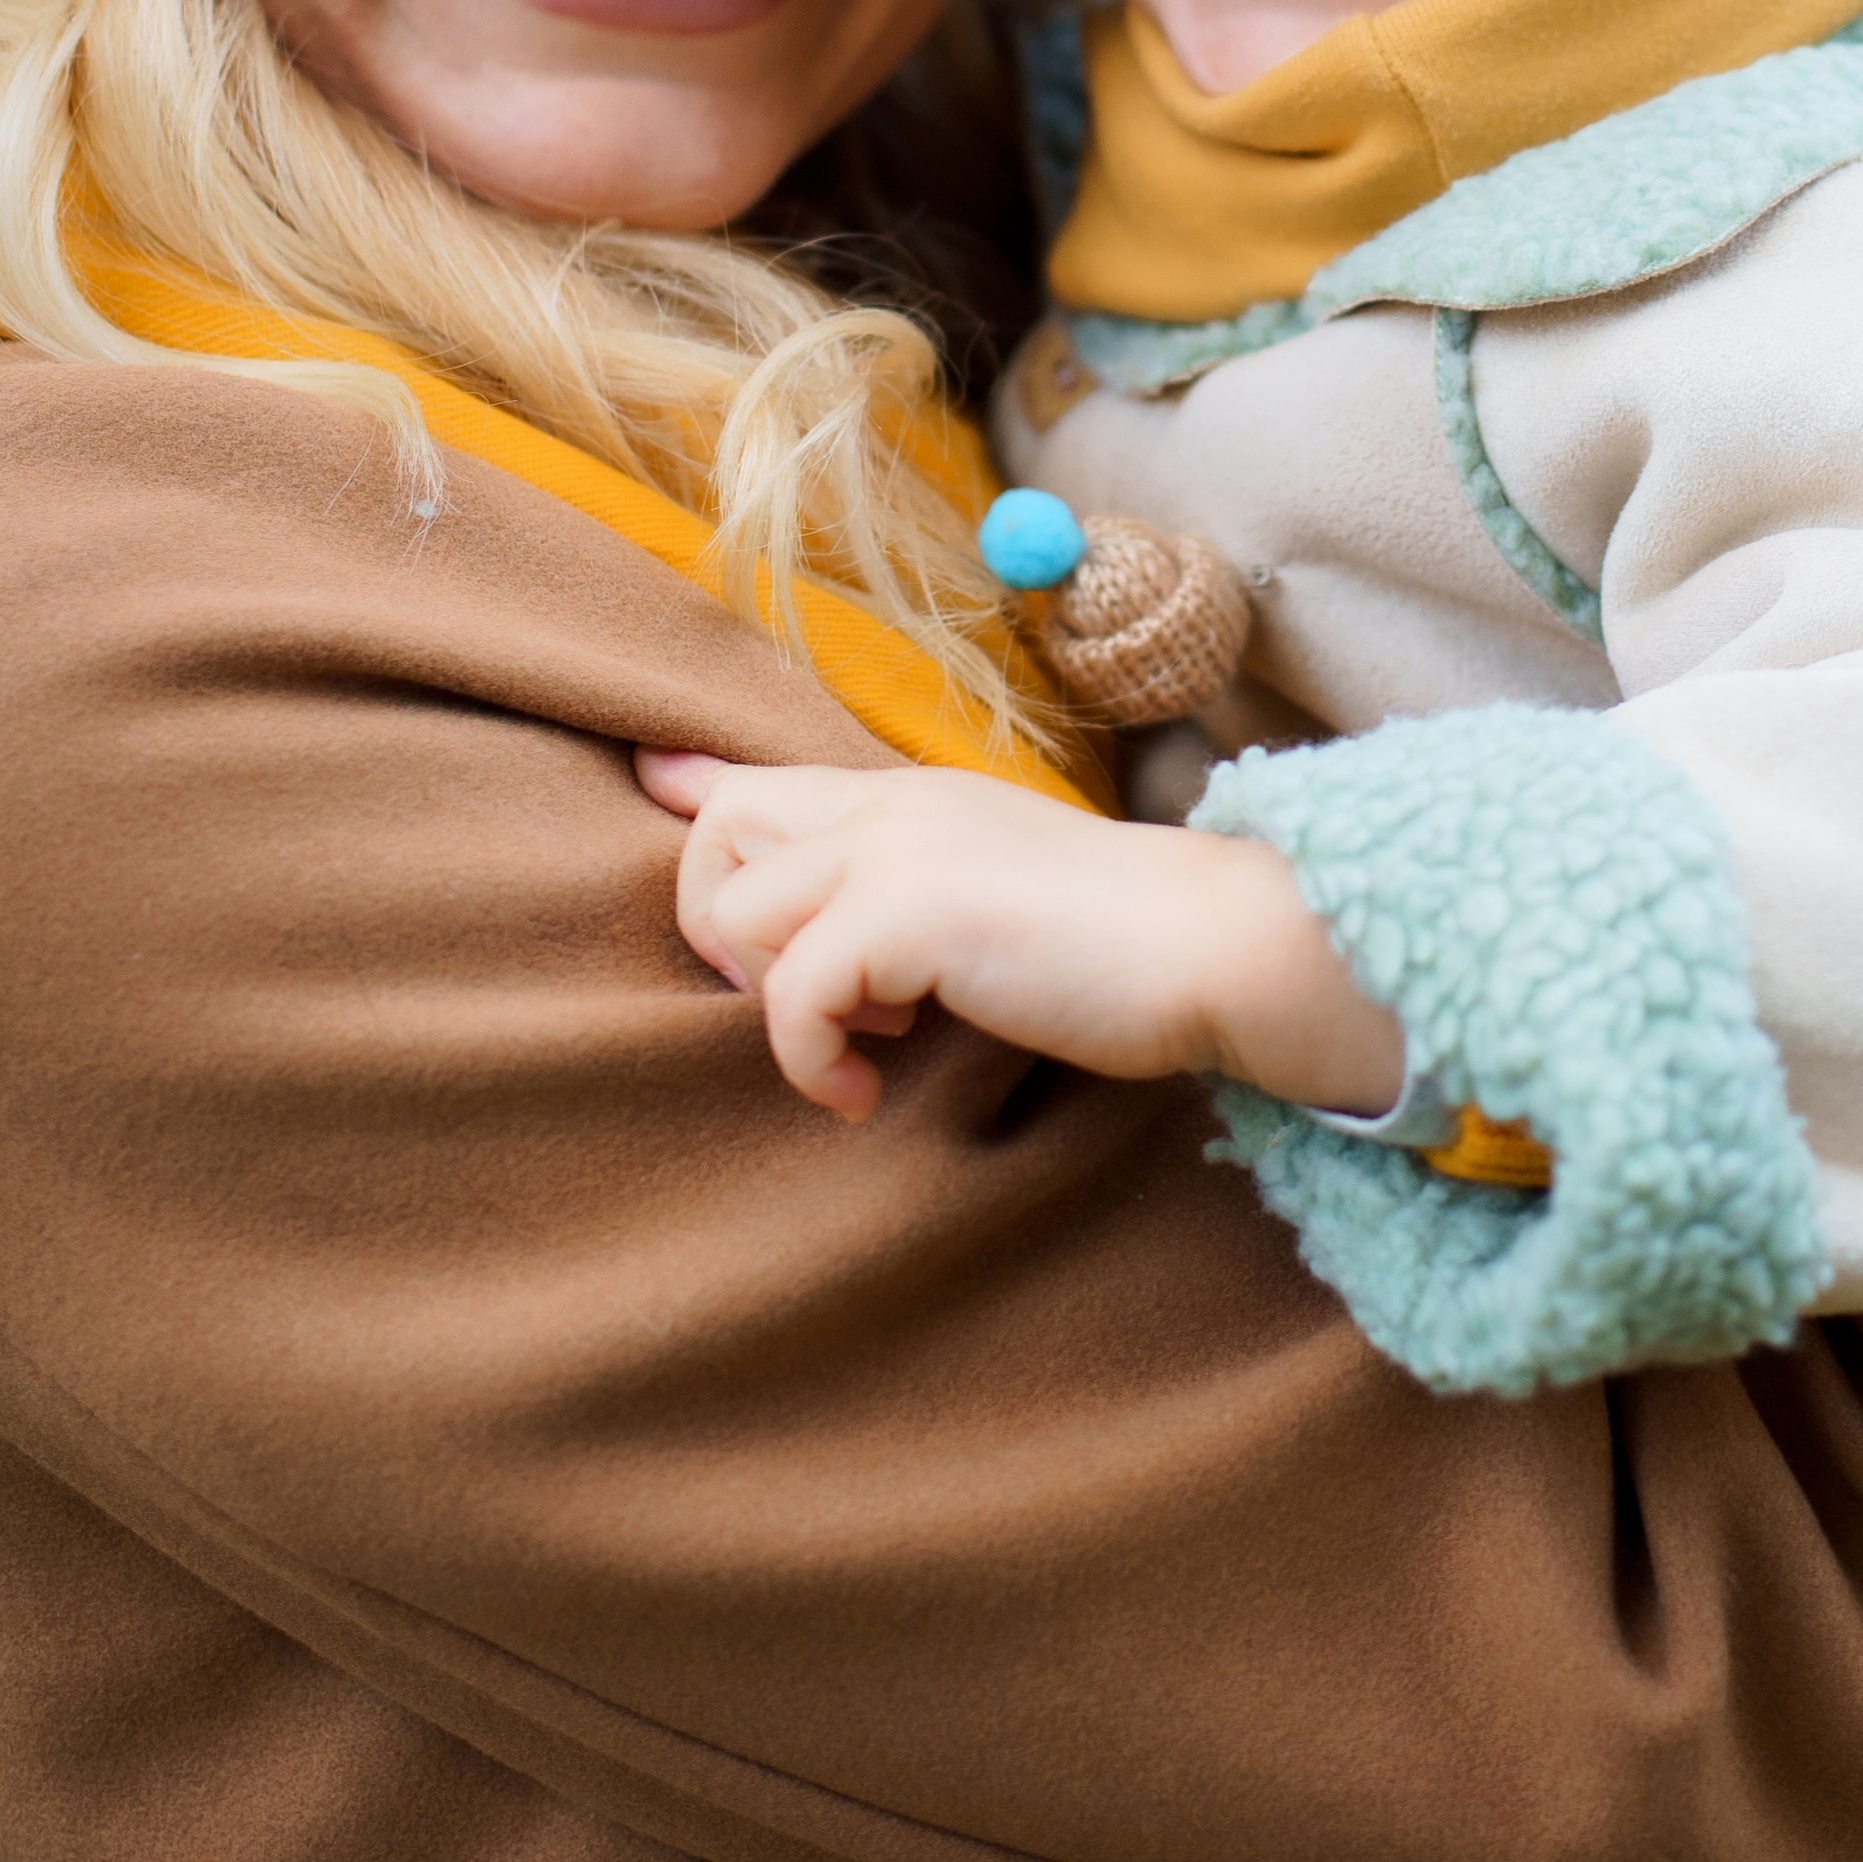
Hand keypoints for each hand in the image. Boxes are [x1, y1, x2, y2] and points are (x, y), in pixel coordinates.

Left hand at [634, 748, 1403, 1121]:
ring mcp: (897, 849)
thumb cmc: (1119, 941)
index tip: (653, 785)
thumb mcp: (994, 890)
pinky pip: (791, 994)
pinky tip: (868, 1090)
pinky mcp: (910, 913)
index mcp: (910, 795)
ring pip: (736, 913)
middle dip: (718, 932)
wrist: (1209, 942)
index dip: (690, 787)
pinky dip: (811, 1061)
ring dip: (773, 1002)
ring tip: (859, 1044)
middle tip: (800, 1006)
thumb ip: (915, 887)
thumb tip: (847, 929)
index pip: (761, 771)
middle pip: (718, 830)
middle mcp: (890, 804)